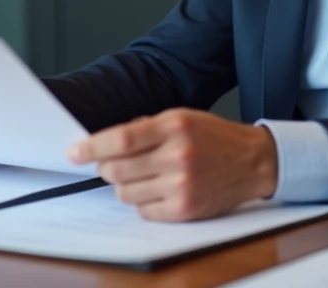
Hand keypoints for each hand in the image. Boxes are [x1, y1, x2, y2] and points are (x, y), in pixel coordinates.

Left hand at [68, 108, 277, 221]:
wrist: (253, 161)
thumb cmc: (214, 137)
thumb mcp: (181, 117)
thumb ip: (145, 127)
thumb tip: (105, 142)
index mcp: (174, 126)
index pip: (121, 140)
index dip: (92, 147)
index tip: (75, 152)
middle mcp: (177, 156)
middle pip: (118, 170)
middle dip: (106, 168)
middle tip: (111, 164)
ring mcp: (182, 185)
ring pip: (126, 193)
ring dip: (125, 185)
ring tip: (144, 175)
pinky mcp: (185, 209)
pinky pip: (143, 211)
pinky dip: (143, 202)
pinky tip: (159, 189)